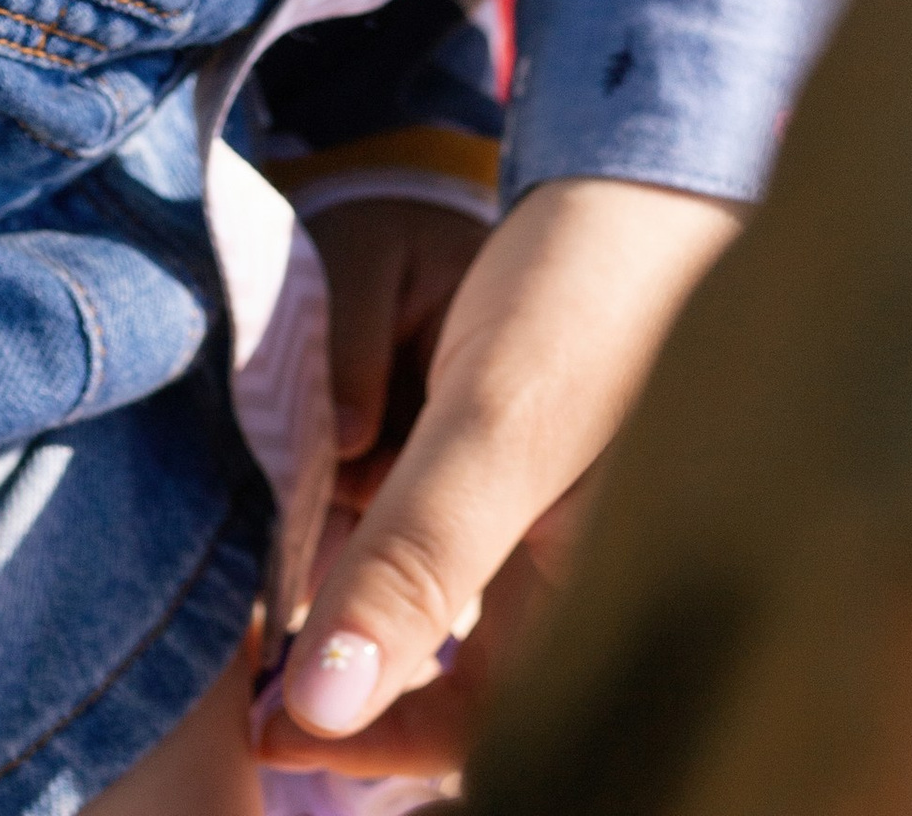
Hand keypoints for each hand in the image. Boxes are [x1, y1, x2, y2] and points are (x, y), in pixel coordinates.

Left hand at [254, 175, 739, 781]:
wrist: (648, 168)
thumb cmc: (596, 288)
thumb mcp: (492, 426)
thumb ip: (413, 565)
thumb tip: (316, 709)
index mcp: (611, 606)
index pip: (481, 734)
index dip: (365, 742)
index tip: (262, 720)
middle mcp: (602, 588)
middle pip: (472, 687)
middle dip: (365, 678)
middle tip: (264, 656)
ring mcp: (582, 534)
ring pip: (462, 619)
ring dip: (377, 606)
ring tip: (297, 575)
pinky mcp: (557, 480)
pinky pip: (472, 550)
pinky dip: (403, 545)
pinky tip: (357, 507)